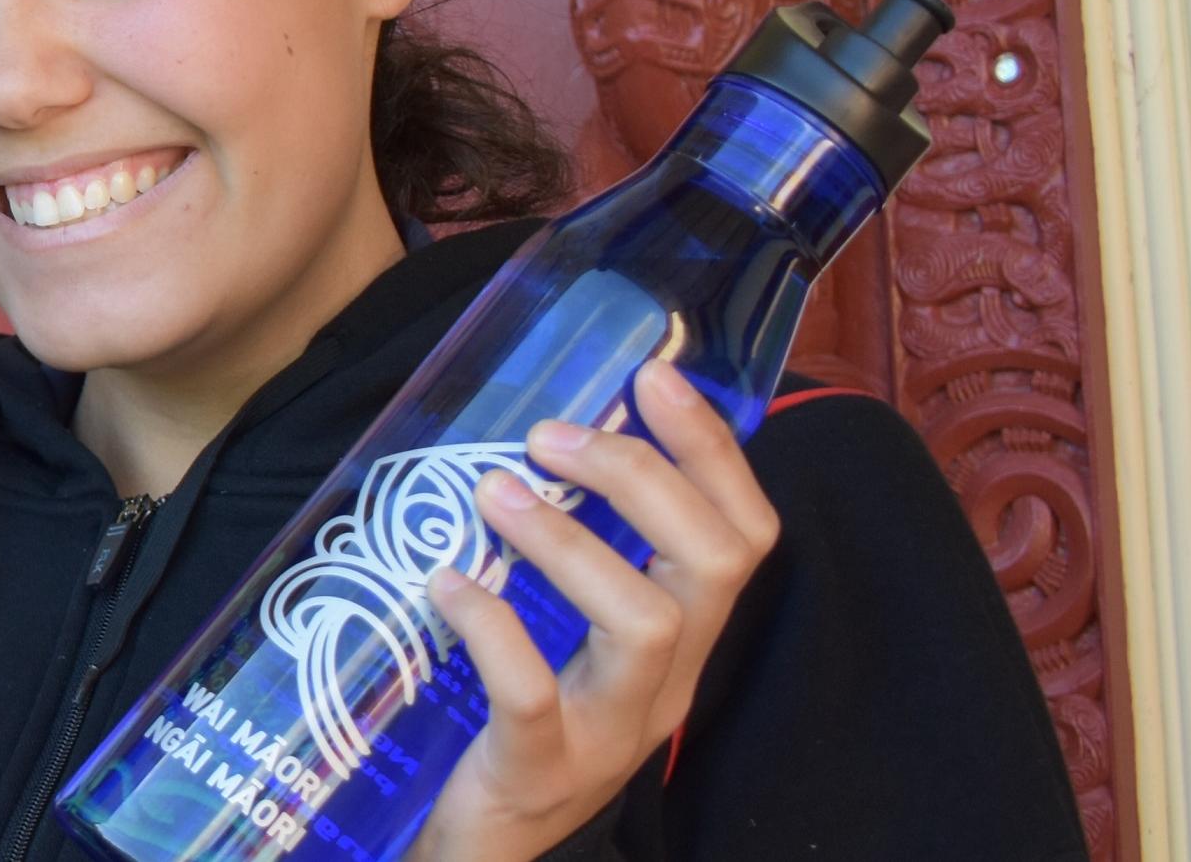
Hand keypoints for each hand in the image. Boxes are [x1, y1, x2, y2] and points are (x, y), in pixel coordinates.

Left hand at [406, 359, 781, 861]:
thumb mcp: (572, 629)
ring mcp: (611, 730)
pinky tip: (445, 583)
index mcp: (684, 639)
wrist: (489, 840)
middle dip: (641, 478)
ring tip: (493, 493)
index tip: (651, 376)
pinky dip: (490, 626)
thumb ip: (582, 548)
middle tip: (549, 436)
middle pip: (712, 565)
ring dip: (567, 541)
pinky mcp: (540, 766)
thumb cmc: (525, 713)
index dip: (711, 449)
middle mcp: (667, 682)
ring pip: (641, 623)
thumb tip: (552, 434)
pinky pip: (531, 691)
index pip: (744, 534)